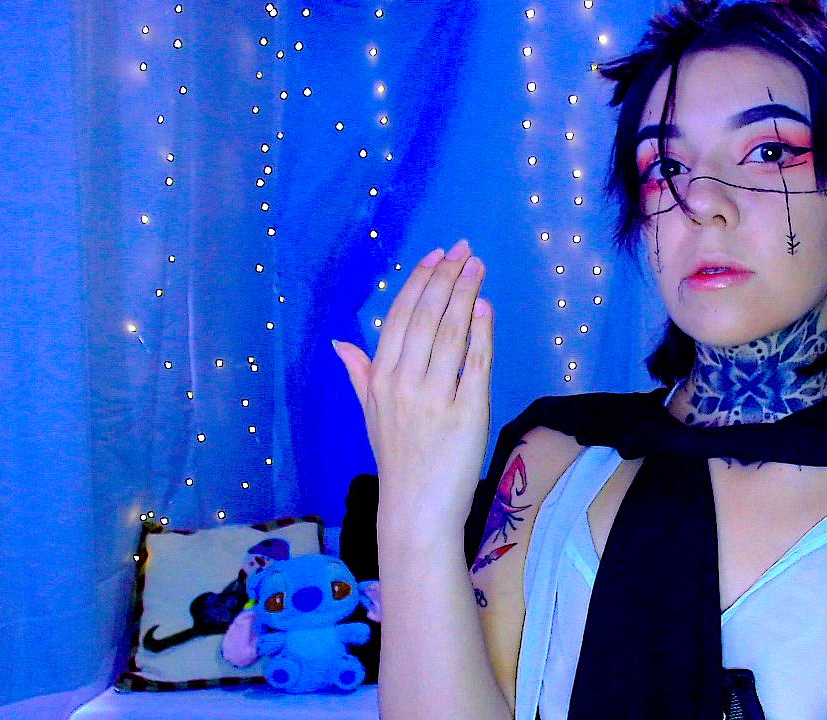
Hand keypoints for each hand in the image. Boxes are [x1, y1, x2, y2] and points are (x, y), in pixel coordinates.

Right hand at [333, 240, 492, 534]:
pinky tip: (486, 308)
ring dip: (465, 295)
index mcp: (379, 380)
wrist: (416, 512)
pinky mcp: (466, 414)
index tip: (437, 255)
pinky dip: (481, 333)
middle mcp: (402, 383)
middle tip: (465, 250)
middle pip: (426, 317)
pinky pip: (475, 364)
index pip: (400, 317)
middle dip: (446, 278)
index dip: (419, 282)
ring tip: (477, 268)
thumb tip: (340, 343)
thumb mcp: (370, 416)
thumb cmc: (398, 463)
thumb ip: (359, 375)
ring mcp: (433, 398)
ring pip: (450, 333)